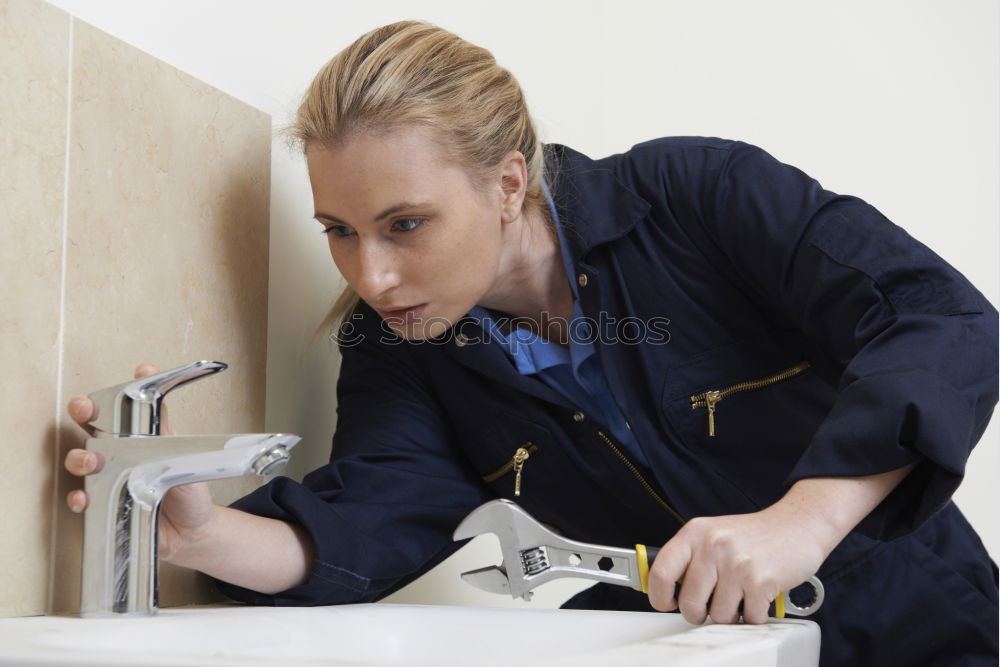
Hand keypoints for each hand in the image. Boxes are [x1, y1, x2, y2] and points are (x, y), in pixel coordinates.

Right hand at [64, 362, 216, 561]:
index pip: (123, 409)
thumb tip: (162, 405)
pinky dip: (79, 498)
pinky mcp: (105, 507)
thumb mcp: (185, 458)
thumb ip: (170, 434)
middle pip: (93, 427)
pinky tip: (84, 498)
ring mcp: (109, 480)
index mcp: (140, 437)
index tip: (118, 381)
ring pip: (82, 462)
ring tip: (91, 461)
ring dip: (80, 457)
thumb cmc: (189, 491)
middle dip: (83, 413)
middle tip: (84, 409)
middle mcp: (119, 454)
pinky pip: (84, 501)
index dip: (115, 394)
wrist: (193, 531)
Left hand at [647, 504, 828, 624]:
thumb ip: (688, 558)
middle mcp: (712, 546)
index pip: (660, 572)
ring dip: (730, 614)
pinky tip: (757, 596)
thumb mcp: (712, 534)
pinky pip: (748, 618)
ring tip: (739, 595)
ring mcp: (736, 564)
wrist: (797, 525)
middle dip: (699, 613)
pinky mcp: (761, 581)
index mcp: (694, 533)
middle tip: (711, 605)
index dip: (660, 597)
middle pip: (689, 604)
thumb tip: (661, 588)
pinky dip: (753, 615)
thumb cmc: (753, 535)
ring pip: (718, 616)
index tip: (668, 604)